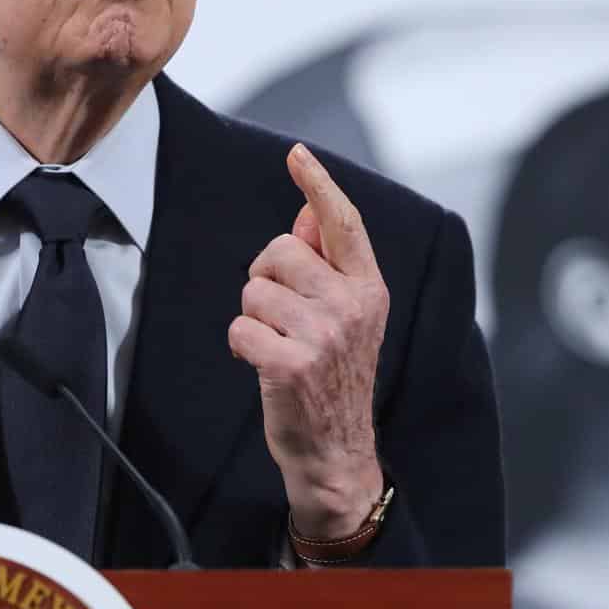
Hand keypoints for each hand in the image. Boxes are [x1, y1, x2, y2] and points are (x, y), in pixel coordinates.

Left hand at [229, 144, 388, 539]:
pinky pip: (240, 327)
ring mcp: (324, 335)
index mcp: (368, 289)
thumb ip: (329, 264)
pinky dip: (241, 346)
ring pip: (254, 290)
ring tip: (277, 346)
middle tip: (282, 318)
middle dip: (266, 279)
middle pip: (279, 251)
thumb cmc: (334, 380)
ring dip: (253, 318)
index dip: (318, 185)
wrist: (337, 453)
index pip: (343, 223)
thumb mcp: (346, 317)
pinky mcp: (291, 364)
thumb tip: (307, 211)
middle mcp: (352, 306)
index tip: (298, 156)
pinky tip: (262, 366)